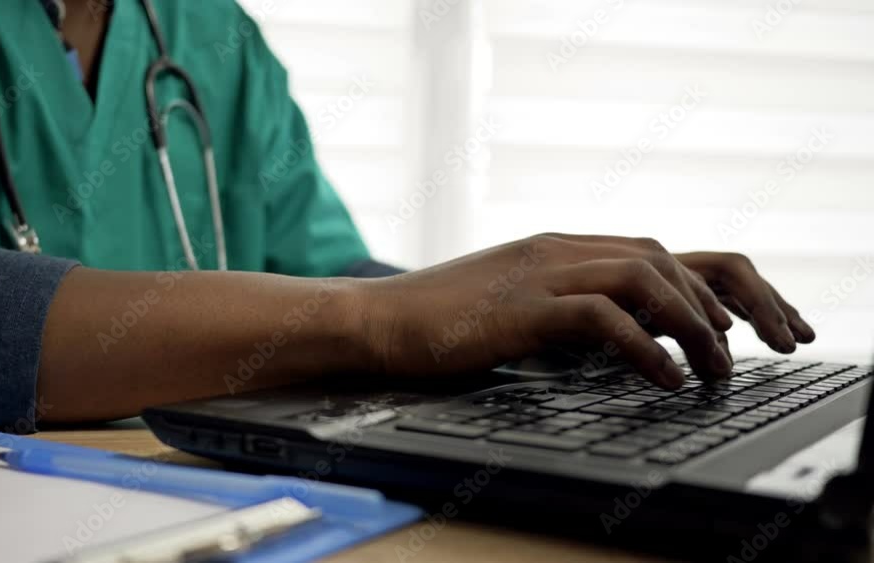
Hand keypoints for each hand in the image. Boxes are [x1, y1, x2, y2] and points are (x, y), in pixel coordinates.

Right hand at [362, 233, 813, 388]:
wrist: (377, 320)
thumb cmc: (443, 322)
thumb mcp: (519, 307)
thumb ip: (570, 309)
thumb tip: (629, 337)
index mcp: (562, 248)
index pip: (658, 250)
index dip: (712, 282)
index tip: (745, 323)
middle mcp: (560, 249)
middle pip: (666, 255)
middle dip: (724, 301)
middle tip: (752, 350)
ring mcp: (539, 273)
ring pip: (644, 276)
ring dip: (692, 323)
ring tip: (715, 368)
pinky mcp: (520, 307)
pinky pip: (601, 317)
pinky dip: (643, 345)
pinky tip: (662, 377)